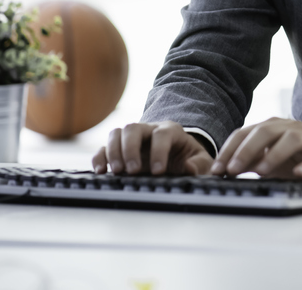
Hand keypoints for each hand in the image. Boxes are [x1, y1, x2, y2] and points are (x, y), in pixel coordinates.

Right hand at [91, 121, 213, 175]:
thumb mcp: (201, 161)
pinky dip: (99, 157)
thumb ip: (199, 165)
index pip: (162, 134)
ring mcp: (133, 138)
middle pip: (133, 128)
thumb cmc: (189, 158)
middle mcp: (149, 130)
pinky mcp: (120, 149)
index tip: (158, 172)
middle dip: (131, 149)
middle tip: (133, 171)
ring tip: (118, 172)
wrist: (179, 156)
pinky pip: (104, 147)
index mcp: (171, 130)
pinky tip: (100, 171)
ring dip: (114, 152)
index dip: (159, 151)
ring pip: (117, 133)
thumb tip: (189, 168)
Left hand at [211, 117, 301, 178]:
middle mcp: (289, 128)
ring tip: (261, 171)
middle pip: (266, 131)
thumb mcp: (269, 161)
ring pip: (291, 139)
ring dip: (274, 154)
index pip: (245, 132)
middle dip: (247, 150)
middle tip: (233, 169)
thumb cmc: (297, 159)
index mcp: (272, 127)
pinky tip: (298, 173)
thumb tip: (224, 170)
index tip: (217, 169)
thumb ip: (249, 162)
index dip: (229, 150)